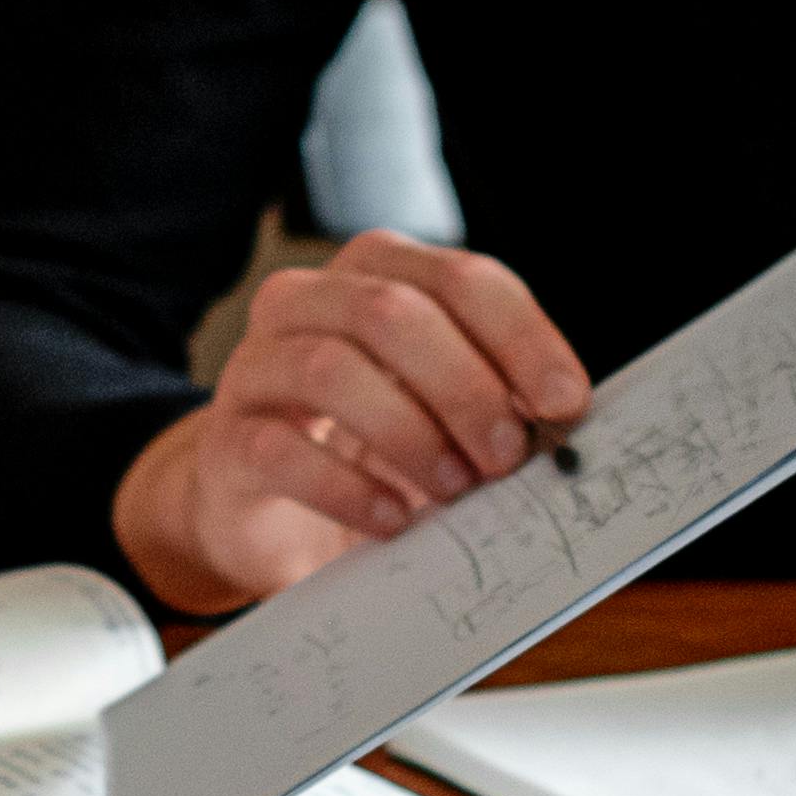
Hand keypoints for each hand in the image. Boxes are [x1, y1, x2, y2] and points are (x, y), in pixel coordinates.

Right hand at [112, 230, 593, 615]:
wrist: (261, 505)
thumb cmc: (365, 449)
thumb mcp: (437, 409)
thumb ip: (493, 398)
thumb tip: (568, 421)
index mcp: (376, 275)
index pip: (461, 279)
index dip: (521, 337)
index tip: (565, 402)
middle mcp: (307, 303)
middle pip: (393, 313)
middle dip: (466, 388)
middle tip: (507, 459)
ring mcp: (256, 366)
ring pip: (331, 368)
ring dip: (410, 434)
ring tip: (453, 490)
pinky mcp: (228, 440)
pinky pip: (282, 449)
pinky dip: (350, 489)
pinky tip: (392, 520)